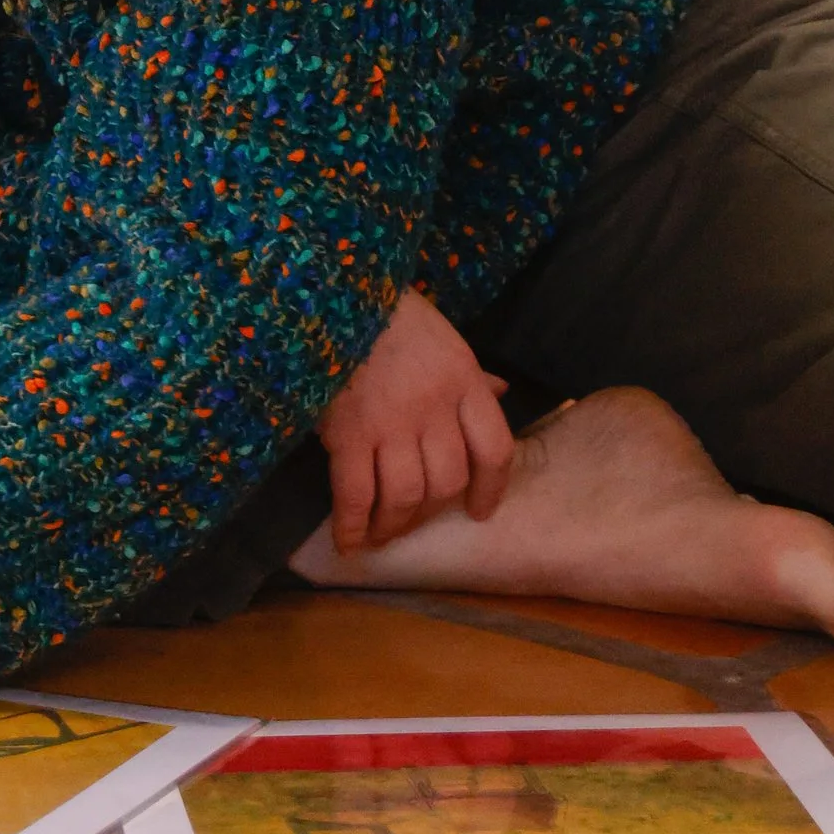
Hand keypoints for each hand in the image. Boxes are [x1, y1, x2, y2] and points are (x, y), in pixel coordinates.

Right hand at [318, 288, 515, 549]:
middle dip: (432, 511)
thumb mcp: (444, 338)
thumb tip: (502, 390)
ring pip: (405, 496)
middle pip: (447, 480)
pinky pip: (355, 494)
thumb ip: (471, 374)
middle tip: (414, 521)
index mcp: (463, 381)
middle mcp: (434, 408)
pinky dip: (352, 525)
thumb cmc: (389, 312)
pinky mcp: (348, 433)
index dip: (490, 489)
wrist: (332, 292)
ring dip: (395, 525)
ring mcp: (391, 424)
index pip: (494, 450)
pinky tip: (348, 541)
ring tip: (382, 535)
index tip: (479, 511)